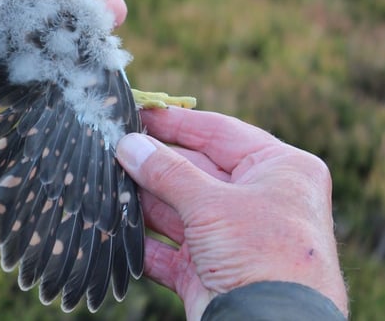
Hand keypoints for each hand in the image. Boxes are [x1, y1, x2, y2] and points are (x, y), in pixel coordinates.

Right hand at [116, 107, 348, 319]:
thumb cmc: (262, 255)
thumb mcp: (212, 203)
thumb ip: (167, 171)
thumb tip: (129, 144)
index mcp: (278, 170)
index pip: (220, 132)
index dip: (177, 122)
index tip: (139, 112)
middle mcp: (258, 201)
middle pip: (195, 171)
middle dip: (154, 164)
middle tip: (112, 148)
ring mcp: (233, 238)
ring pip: (178, 210)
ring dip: (143, 201)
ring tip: (106, 182)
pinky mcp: (210, 272)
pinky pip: (169, 250)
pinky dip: (143, 241)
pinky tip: (115, 226)